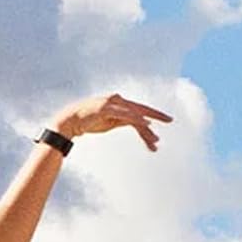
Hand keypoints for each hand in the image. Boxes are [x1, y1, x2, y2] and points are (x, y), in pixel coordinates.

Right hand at [52, 93, 172, 150]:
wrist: (71, 120)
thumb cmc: (90, 121)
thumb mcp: (112, 122)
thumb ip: (125, 120)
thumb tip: (140, 124)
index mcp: (120, 103)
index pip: (140, 108)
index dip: (154, 113)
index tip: (167, 119)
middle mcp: (118, 100)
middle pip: (141, 109)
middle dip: (157, 115)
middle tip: (170, 120)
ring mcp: (113, 103)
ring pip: (135, 115)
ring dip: (146, 129)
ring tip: (155, 141)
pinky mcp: (107, 109)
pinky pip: (126, 115)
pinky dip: (137, 120)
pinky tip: (146, 126)